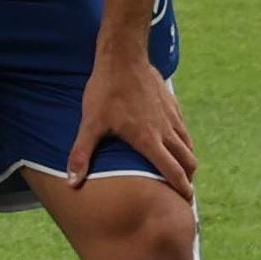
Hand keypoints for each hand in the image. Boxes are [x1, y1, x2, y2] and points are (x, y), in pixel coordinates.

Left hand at [67, 44, 194, 197]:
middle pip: (188, 161)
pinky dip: (184, 142)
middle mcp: (166, 131)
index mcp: (149, 140)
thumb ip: (82, 155)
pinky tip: (174, 143)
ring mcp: (172, 116)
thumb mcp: (91, 123)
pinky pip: (184, 129)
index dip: (181, 189)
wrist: (124, 57)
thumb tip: (72, 182)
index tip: (184, 202)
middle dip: (188, 178)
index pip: (172, 171)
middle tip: (183, 191)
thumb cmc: (106, 90)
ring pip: (188, 145)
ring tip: (180, 171)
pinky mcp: (172, 104)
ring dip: (187, 160)